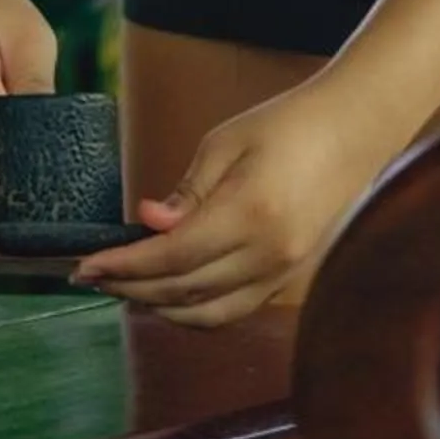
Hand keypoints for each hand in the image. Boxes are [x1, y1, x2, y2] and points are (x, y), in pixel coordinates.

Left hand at [71, 77, 390, 326]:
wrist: (353, 132)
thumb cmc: (286, 125)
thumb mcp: (225, 143)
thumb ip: (187, 191)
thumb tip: (148, 222)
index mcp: (250, 215)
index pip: (172, 257)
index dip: (125, 266)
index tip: (85, 264)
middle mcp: (269, 256)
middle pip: (185, 291)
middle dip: (130, 287)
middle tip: (88, 278)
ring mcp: (284, 274)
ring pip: (209, 313)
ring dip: (159, 307)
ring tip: (121, 289)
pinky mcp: (290, 279)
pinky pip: (234, 309)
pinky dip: (195, 310)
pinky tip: (168, 294)